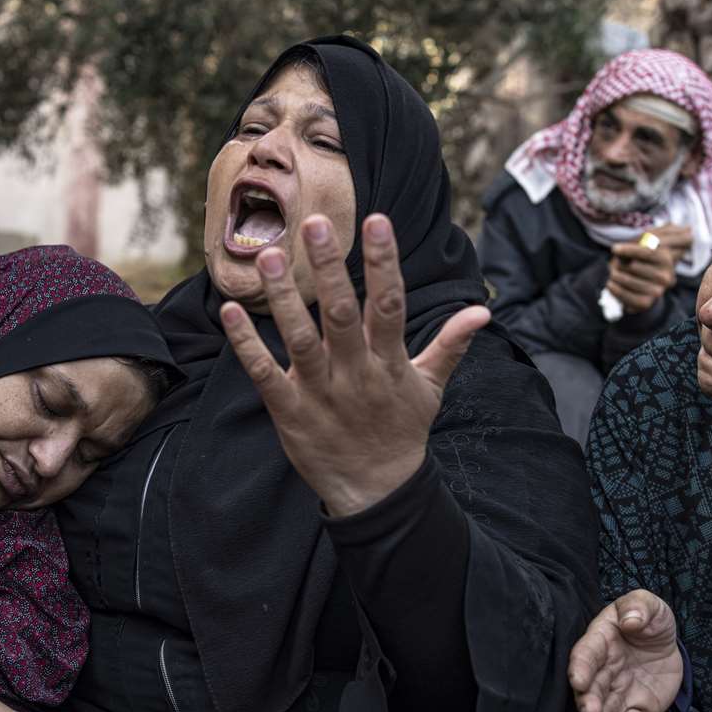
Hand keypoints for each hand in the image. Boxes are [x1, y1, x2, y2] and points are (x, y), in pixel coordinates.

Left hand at [221, 213, 490, 516]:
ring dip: (283, 299)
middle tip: (315, 223)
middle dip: (329, 269)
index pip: (390, 304)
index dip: (384, 263)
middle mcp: (355, 373)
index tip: (378, 220)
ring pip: (300, 338)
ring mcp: (321, 391)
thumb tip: (482, 311)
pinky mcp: (290, 410)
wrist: (376, 491)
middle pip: (342, 314)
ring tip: (268, 256)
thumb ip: (450, 345)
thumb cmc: (401, 431)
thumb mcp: (430, 388)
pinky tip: (229, 312)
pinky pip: (265, 374)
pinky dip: (247, 345)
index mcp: (389, 362)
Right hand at [568, 589, 683, 711]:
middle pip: (592, 687)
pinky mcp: (636, 708)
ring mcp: (619, 692)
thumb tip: (631, 621)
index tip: (578, 681)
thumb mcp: (648, 604)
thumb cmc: (649, 620)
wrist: (668, 644)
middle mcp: (604, 670)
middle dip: (588, 701)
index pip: (586, 654)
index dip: (580, 668)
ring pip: (605, 711)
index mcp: (600, 641)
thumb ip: (639, 606)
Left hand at [605, 223, 691, 313]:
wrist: (641, 286)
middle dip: (619, 263)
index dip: (629, 249)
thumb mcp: (647, 243)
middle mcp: (665, 276)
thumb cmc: (640, 259)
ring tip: (612, 273)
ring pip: (628, 280)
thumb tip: (683, 229)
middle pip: (634, 266)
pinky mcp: (646, 303)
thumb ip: (653, 235)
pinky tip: (610, 284)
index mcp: (666, 259)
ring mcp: (657, 291)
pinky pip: (625, 295)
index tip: (614, 249)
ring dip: (615, 275)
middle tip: (613, 264)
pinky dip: (615, 289)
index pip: (648, 252)